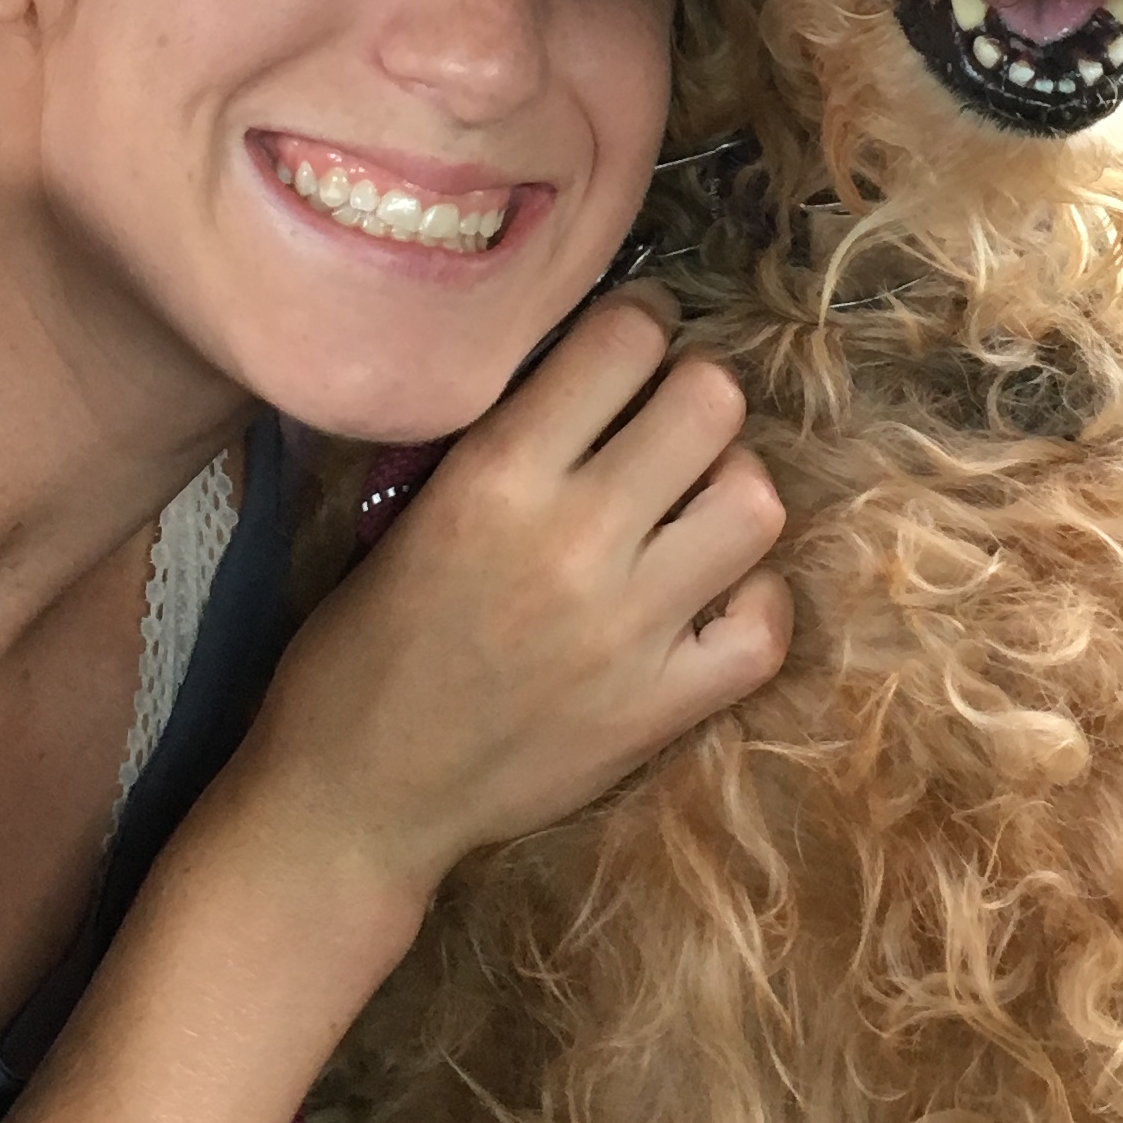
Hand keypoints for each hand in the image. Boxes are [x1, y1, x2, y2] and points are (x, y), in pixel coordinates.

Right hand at [232, 296, 790, 908]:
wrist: (357, 798)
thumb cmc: (361, 646)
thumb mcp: (408, 509)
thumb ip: (503, 436)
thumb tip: (590, 364)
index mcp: (494, 477)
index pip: (624, 339)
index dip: (641, 324)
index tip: (634, 345)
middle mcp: (573, 541)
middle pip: (711, 402)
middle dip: (695, 396)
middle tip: (667, 423)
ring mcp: (629, 632)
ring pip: (755, 504)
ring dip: (729, 489)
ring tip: (689, 507)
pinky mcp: (661, 711)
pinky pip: (766, 626)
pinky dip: (750, 600)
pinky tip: (708, 594)